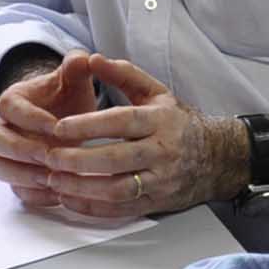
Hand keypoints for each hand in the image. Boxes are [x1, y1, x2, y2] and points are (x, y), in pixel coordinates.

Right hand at [0, 50, 97, 210]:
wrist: (69, 121)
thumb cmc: (69, 98)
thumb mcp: (75, 79)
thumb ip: (78, 65)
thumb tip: (85, 58)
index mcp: (12, 101)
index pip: (8, 107)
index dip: (30, 118)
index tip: (57, 127)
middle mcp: (1, 128)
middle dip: (19, 149)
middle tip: (50, 155)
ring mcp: (6, 155)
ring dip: (23, 174)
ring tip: (53, 177)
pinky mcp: (17, 178)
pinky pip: (15, 191)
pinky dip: (35, 194)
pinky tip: (59, 193)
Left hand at [37, 53, 230, 216]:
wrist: (218, 157)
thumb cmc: (178, 122)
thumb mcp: (157, 93)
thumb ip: (124, 75)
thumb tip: (93, 59)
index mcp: (161, 120)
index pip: (121, 122)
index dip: (88, 125)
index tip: (59, 127)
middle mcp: (163, 151)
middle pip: (116, 159)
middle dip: (78, 160)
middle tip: (49, 157)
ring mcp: (161, 180)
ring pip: (118, 189)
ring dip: (82, 187)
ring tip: (54, 180)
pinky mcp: (158, 203)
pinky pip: (122, 209)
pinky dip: (93, 208)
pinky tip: (70, 199)